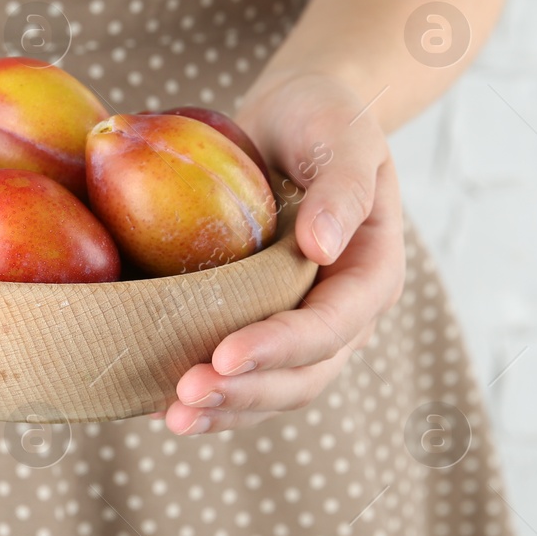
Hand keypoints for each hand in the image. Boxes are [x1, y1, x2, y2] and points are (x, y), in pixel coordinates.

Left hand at [160, 72, 405, 433]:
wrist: (297, 119)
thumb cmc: (324, 119)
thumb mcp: (343, 137)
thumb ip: (342, 188)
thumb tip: (323, 246)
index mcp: (372, 273)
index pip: (331, 326)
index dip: (281, 347)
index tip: (224, 355)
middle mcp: (343, 313)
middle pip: (304, 376)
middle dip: (247, 393)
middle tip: (185, 397)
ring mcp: (304, 325)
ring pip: (274, 389)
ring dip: (227, 409)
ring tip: (173, 417)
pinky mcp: (265, 325)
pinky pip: (245, 376)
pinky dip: (214, 396)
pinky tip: (163, 406)